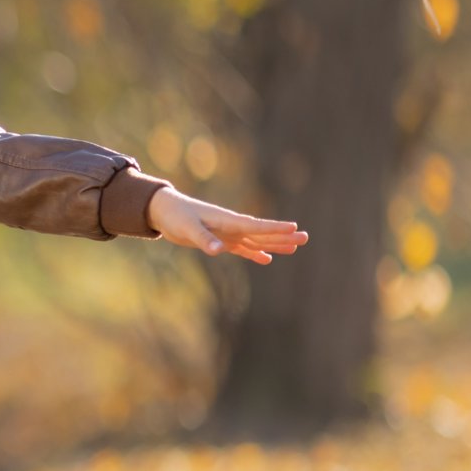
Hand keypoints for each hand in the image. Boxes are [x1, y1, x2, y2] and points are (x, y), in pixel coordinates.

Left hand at [147, 186, 308, 264]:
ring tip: (295, 248)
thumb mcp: (188, 228)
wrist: (164, 211)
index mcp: (228, 220)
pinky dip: (254, 254)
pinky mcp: (220, 241)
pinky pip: (242, 248)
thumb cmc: (176, 216)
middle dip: (283, 236)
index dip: (274, 228)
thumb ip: (204, 239)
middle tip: (305, 238)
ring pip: (256, 240)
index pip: (256, 225)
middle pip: (262, 233)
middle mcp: (232, 227)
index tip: (294, 227)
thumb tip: (219, 251)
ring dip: (274, 244)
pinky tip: (267, 259)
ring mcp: (228, 234)